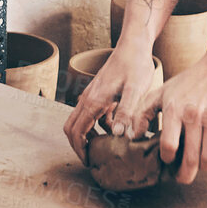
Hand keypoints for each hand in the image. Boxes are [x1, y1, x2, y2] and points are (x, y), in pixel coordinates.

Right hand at [63, 44, 157, 160]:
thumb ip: (126, 112)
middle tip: (92, 159)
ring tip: (103, 148)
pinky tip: (114, 127)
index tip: (89, 162)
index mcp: (93, 101)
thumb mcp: (135, 90)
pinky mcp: (99, 92)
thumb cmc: (135, 65)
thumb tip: (118, 135)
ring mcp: (92, 94)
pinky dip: (96, 124)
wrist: (134, 44)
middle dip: (78, 145)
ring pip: (79, 120)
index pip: (76, 132)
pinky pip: (91, 113)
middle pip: (71, 127)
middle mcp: (88, 98)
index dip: (80, 150)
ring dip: (86, 135)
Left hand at [124, 52, 206, 185]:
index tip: (167, 159)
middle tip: (181, 178)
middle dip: (185, 175)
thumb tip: (131, 136)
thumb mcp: (159, 93)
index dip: (167, 159)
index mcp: (174, 109)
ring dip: (201, 168)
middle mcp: (194, 115)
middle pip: (191, 159)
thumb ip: (142, 114)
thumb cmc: (185, 85)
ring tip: (196, 167)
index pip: (169, 146)